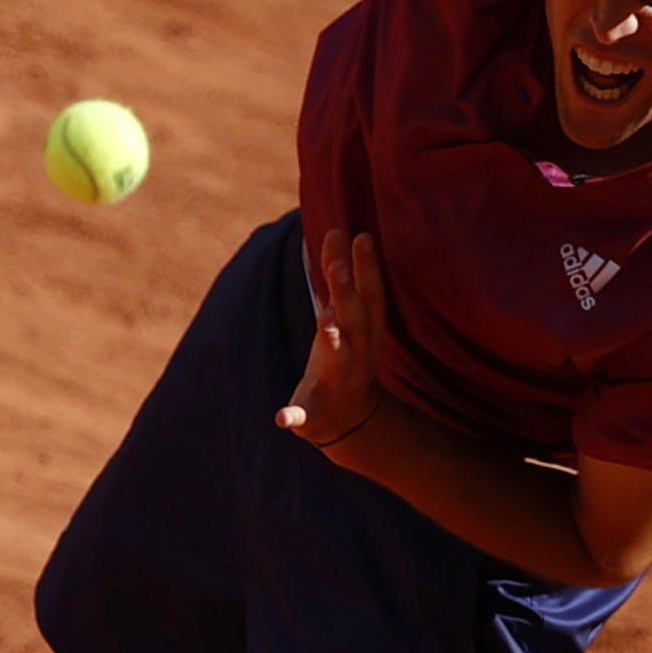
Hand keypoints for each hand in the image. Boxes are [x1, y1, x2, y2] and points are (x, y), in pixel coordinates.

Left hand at [277, 228, 386, 448]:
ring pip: (338, 358)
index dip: (368, 267)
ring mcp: (338, 383)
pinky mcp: (315, 412)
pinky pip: (305, 415)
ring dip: (332, 337)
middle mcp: (358, 354)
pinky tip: (280, 418)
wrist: (349, 422)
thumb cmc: (346, 354)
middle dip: (346, 292)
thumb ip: (338, 276)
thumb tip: (337, 230)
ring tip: (324, 317)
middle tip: (337, 265)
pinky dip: (293, 416)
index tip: (362, 236)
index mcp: (366, 332)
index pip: (371, 295)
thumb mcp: (344, 316)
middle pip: (354, 319)